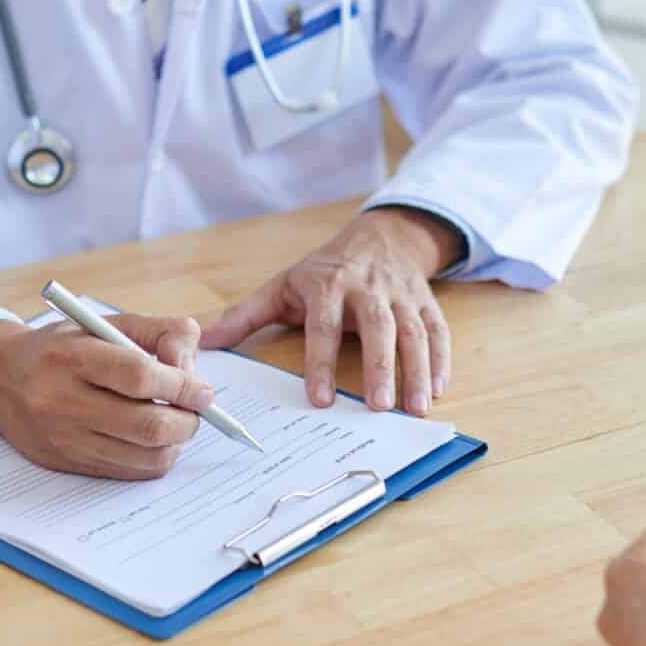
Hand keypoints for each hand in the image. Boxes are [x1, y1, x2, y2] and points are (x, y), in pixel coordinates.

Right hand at [0, 314, 214, 479]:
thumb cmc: (62, 348)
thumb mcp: (104, 323)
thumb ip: (157, 331)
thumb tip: (192, 367)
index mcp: (70, 357)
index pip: (138, 376)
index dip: (181, 385)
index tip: (203, 390)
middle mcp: (62, 401)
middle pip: (146, 424)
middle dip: (186, 420)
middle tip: (197, 410)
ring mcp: (63, 438)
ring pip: (142, 456)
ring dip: (175, 443)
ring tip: (177, 423)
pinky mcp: (66, 464)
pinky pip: (127, 472)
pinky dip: (153, 459)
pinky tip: (153, 440)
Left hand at [200, 207, 460, 415]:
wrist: (381, 236)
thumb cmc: (325, 270)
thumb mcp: (283, 286)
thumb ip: (245, 316)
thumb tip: (204, 343)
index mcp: (328, 285)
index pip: (324, 325)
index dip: (321, 362)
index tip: (320, 399)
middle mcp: (368, 288)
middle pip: (378, 326)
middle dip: (380, 366)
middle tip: (378, 407)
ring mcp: (401, 295)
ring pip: (413, 332)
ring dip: (417, 370)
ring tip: (416, 408)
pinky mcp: (425, 303)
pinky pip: (438, 331)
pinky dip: (441, 360)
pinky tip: (438, 390)